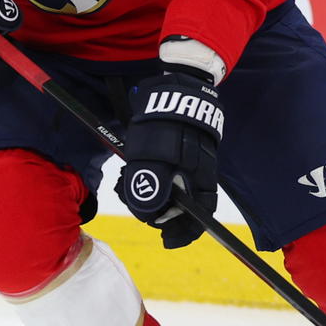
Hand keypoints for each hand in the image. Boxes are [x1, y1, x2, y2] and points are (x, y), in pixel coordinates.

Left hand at [116, 67, 222, 248]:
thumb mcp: (151, 152)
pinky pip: (162, 175)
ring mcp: (187, 163)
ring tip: (124, 182)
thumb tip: (149, 214)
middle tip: (130, 199)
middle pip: (180, 206)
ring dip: (145, 192)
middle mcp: (198, 173)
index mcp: (201, 176)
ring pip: (167, 190)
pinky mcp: (176, 153)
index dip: (184, 232)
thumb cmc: (163, 119)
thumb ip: (150, 184)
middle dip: (154, 210)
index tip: (167, 240)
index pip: (200, 215)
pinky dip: (145, 177)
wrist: (174, 84)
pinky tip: (129, 170)